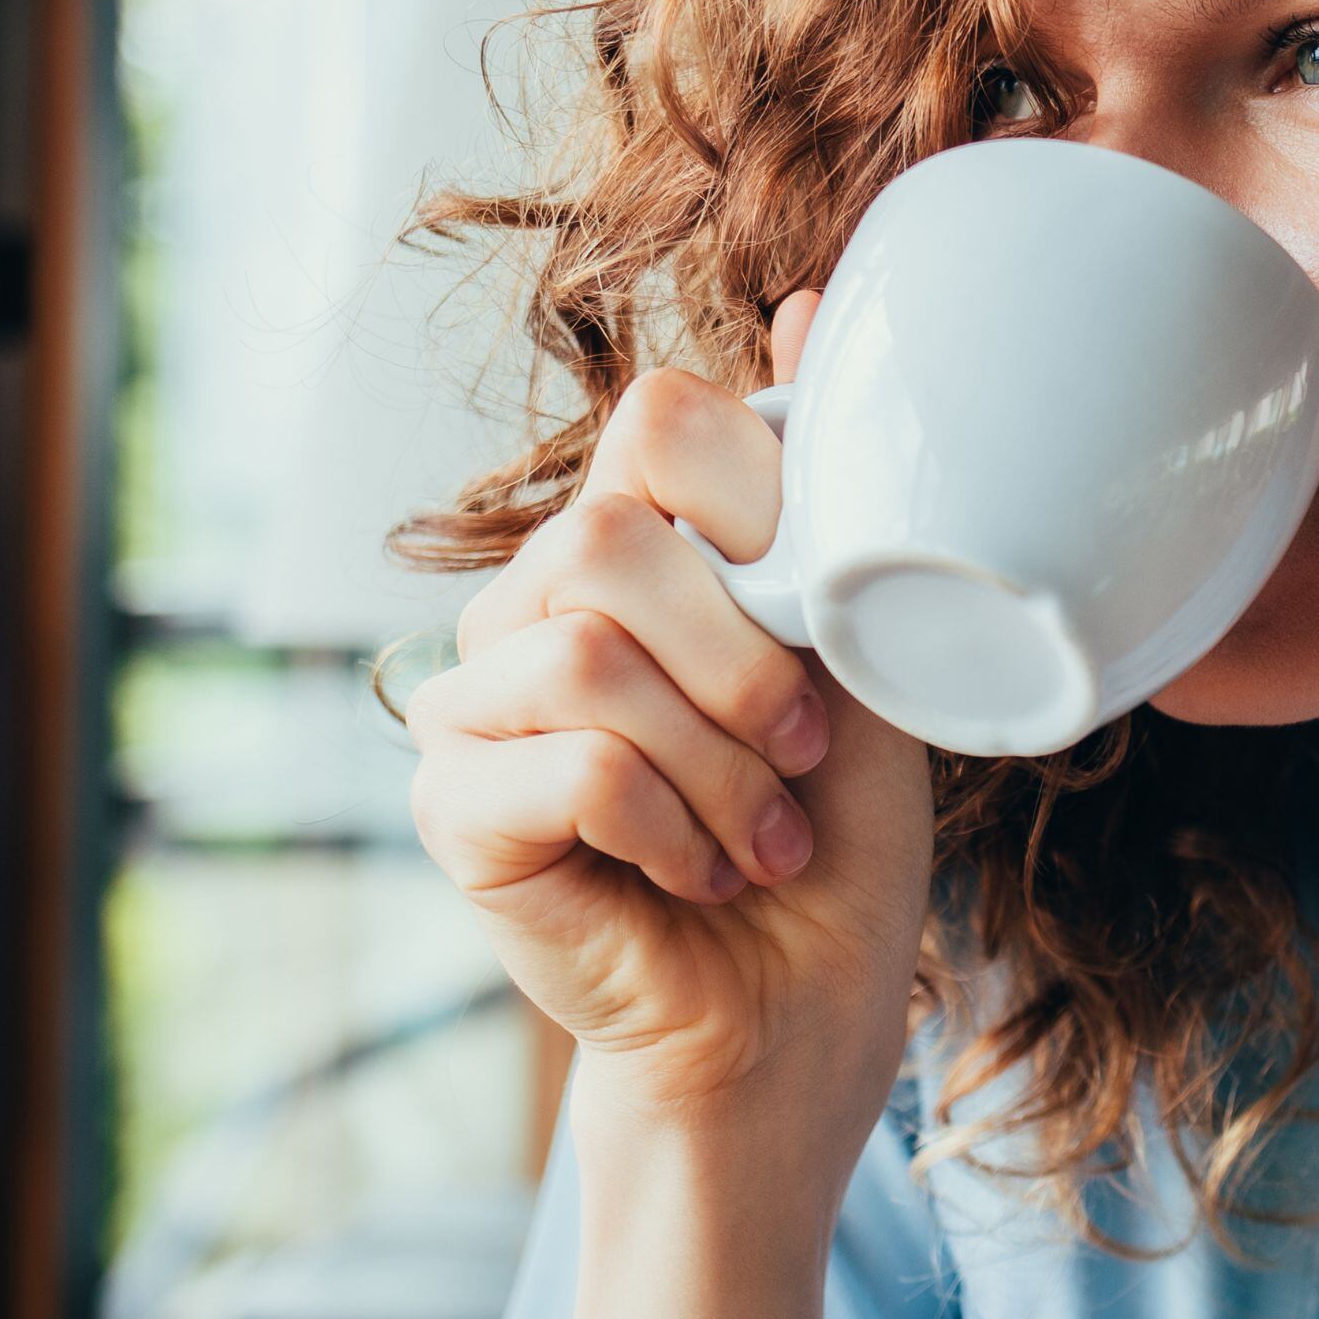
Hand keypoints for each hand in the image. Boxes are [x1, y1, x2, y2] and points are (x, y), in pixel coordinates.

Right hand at [406, 292, 932, 1160]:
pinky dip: (670, 825)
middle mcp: (534, 603)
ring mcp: (474, 701)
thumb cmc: (837, 841)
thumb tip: (810, 301)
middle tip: (803, 754)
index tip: (820, 619)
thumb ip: (828, 499)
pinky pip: (562, 760)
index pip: (659, 421)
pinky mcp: (453, 806)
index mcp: (635, 548)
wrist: (798, 1017)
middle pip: (613, 534)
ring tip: (762, 835)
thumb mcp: (865, 649)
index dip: (761, 504)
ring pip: (588, 651)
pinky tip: (702, 875)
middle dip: (745, 658)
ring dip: (718, 764)